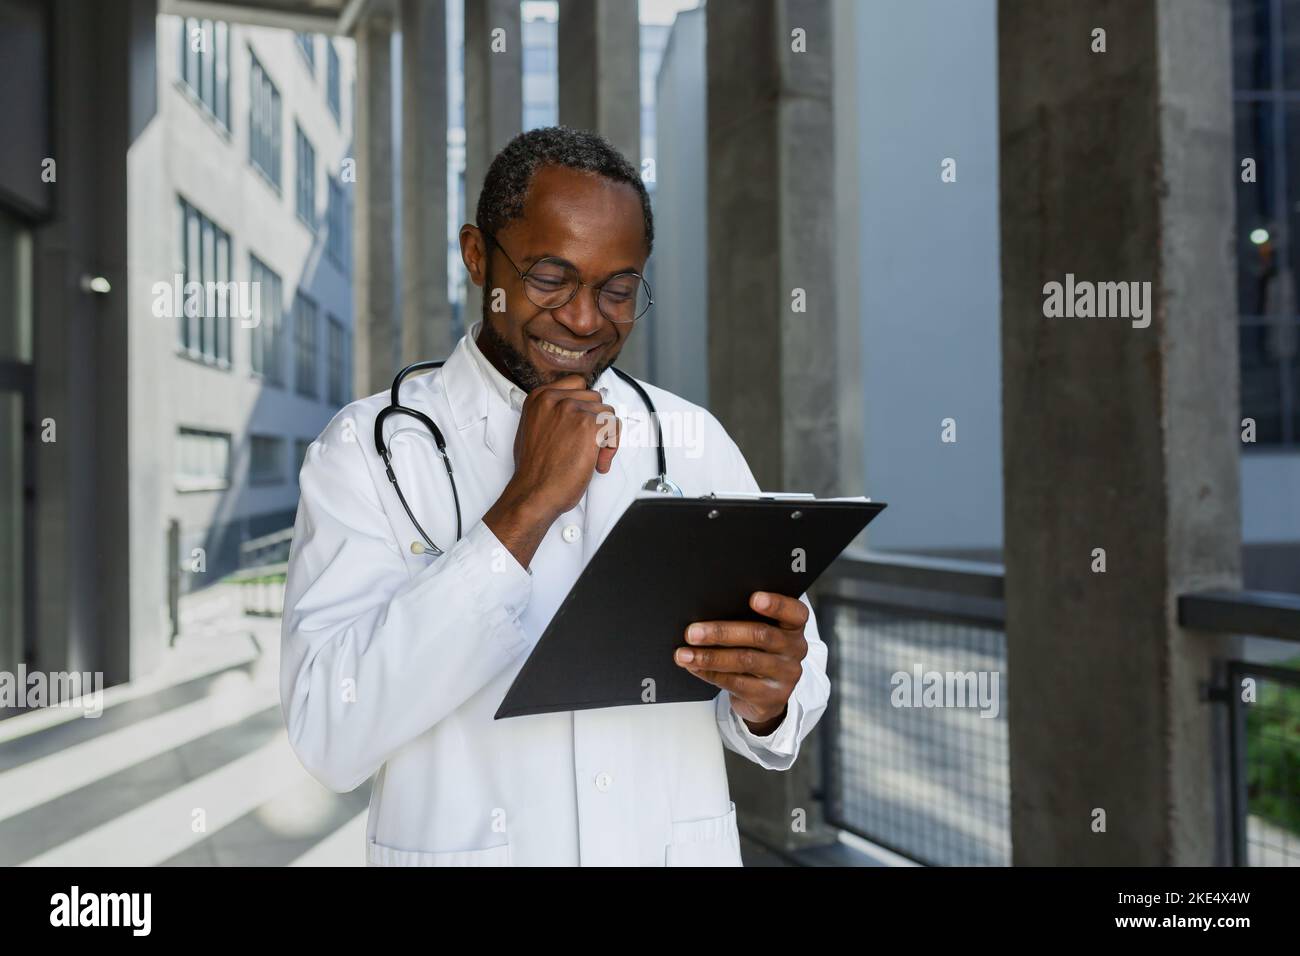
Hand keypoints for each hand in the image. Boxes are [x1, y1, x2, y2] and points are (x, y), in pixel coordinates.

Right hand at [483, 375, 619, 567]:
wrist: (534, 492)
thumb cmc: (535, 470)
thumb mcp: (533, 428)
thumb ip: (553, 413)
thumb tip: (577, 410)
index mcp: (539, 397)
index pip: (578, 384)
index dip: (586, 407)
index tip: (584, 426)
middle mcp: (554, 398)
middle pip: (596, 399)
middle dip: (598, 424)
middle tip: (588, 448)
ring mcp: (571, 410)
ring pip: (608, 413)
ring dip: (606, 437)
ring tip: (592, 458)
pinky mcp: (587, 425)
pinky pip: (614, 427)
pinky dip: (611, 447)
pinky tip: (598, 463)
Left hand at [674, 591, 808, 733]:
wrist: (766, 695)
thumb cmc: (758, 653)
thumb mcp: (761, 634)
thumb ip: (745, 620)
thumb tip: (707, 610)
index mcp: (793, 626)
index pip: (794, 612)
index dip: (776, 604)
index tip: (754, 598)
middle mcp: (794, 649)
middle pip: (760, 636)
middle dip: (722, 632)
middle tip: (693, 632)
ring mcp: (785, 675)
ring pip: (745, 661)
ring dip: (710, 657)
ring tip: (685, 654)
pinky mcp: (771, 697)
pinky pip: (737, 683)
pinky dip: (711, 674)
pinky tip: (695, 667)